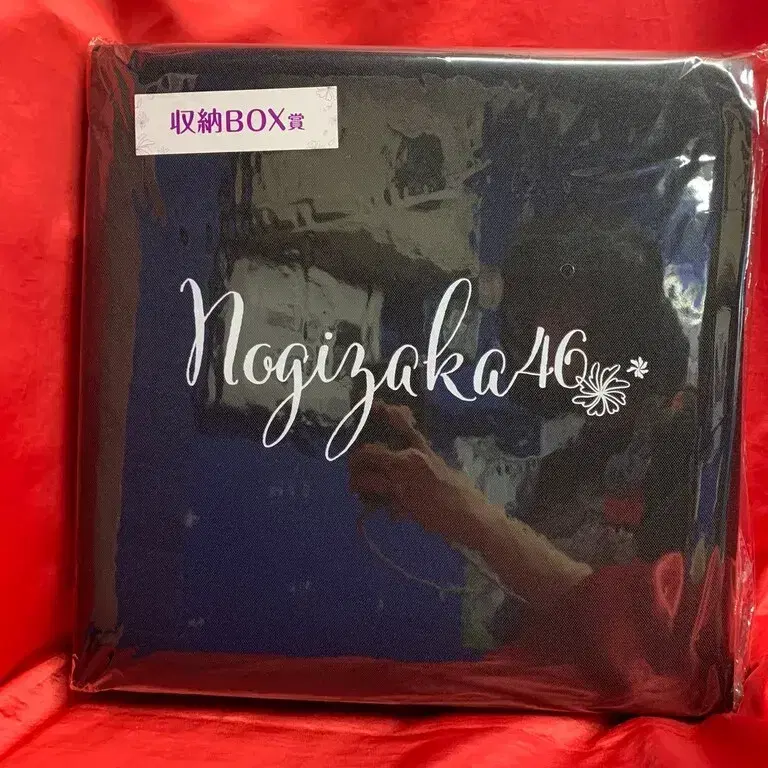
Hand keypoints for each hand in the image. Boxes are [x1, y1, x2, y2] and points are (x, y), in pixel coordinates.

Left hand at [348, 401, 501, 549]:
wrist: (468, 516)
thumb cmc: (462, 490)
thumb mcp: (442, 466)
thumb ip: (423, 458)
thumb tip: (409, 456)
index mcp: (420, 450)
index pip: (400, 424)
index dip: (384, 413)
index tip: (375, 408)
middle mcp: (407, 463)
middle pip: (370, 452)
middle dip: (356, 458)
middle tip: (355, 464)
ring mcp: (400, 485)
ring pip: (365, 478)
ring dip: (357, 482)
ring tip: (357, 487)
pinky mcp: (398, 506)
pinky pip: (377, 502)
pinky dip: (373, 504)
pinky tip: (374, 506)